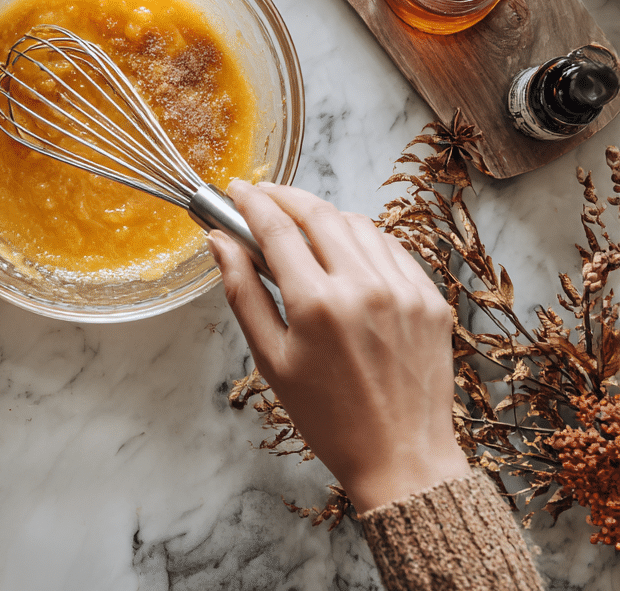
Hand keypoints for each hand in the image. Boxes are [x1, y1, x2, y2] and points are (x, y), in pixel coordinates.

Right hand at [209, 182, 469, 512]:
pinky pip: (391, 247)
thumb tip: (220, 241)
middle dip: (284, 196)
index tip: (237, 190)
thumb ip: (243, 293)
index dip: (252, 202)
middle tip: (263, 196)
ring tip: (302, 228)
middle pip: (317, 212)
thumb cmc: (328, 417)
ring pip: (356, 223)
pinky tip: (345, 252)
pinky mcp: (430, 298)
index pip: (277, 228)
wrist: (402, 459)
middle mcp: (364, 287)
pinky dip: (362, 239)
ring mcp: (403, 289)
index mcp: (317, 305)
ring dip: (323, 216)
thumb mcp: (271, 359)